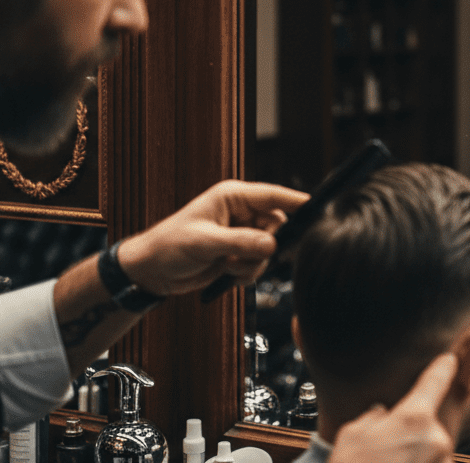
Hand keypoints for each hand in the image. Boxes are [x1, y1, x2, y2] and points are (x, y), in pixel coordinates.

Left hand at [118, 180, 306, 294]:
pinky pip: (259, 264)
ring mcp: (240, 234)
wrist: (152, 271)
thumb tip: (271, 245)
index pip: (273, 196)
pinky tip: (226, 273)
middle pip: (277, 226)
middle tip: (241, 257)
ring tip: (226, 265)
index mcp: (232, 197)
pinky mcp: (238, 253)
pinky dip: (247, 273)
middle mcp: (240, 213)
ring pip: (269, 249)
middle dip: (264, 247)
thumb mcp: (204, 242)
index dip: (296, 201)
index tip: (317, 208)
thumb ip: (240, 242)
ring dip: (252, 263)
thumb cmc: (169, 246)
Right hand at [329, 352, 458, 462]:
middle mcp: (437, 439)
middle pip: (430, 424)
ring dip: (414, 456)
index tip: (452, 358)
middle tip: (385, 449)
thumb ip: (376, 417)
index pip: (438, 379)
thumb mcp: (354, 433)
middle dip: (412, 432)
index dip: (445, 366)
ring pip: (431, 450)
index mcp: (415, 417)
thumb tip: (383, 415)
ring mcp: (443, 462)